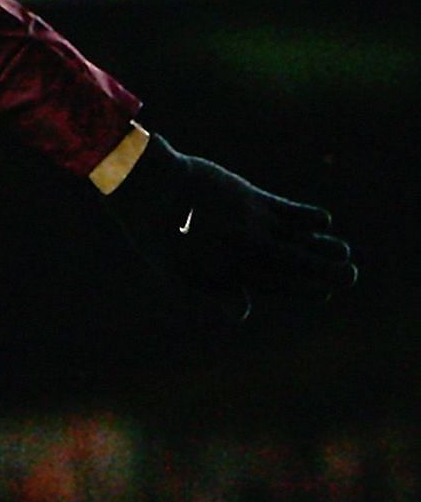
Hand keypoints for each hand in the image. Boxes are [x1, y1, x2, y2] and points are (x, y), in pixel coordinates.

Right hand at [105, 131, 355, 321]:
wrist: (151, 188)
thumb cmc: (160, 234)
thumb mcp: (181, 270)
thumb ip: (214, 292)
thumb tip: (244, 313)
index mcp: (231, 272)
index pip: (277, 284)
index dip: (305, 289)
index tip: (329, 291)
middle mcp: (246, 250)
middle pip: (292, 262)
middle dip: (321, 268)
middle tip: (350, 272)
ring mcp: (251, 224)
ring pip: (294, 238)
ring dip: (320, 244)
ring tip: (343, 249)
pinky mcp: (252, 199)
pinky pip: (286, 210)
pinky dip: (306, 216)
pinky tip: (323, 221)